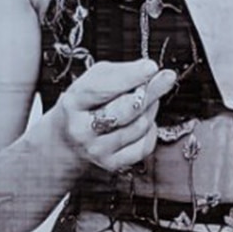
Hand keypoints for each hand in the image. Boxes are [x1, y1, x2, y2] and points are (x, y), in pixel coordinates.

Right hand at [50, 57, 176, 173]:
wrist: (66, 142)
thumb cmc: (83, 106)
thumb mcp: (90, 82)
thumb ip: (117, 73)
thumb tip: (148, 69)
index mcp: (73, 104)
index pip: (102, 89)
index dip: (129, 77)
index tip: (150, 67)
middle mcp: (81, 130)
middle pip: (124, 110)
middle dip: (149, 92)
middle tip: (166, 78)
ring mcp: (96, 150)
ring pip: (139, 126)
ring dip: (150, 108)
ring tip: (146, 99)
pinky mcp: (112, 164)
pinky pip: (144, 145)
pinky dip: (150, 130)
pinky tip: (142, 121)